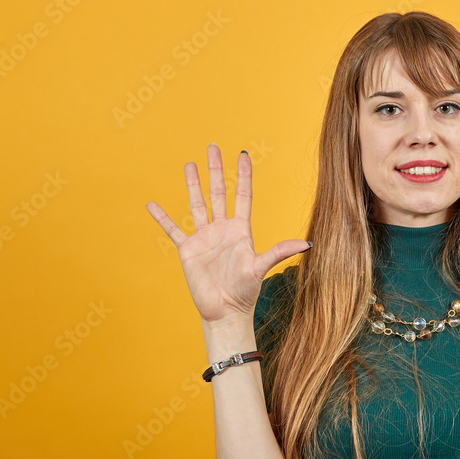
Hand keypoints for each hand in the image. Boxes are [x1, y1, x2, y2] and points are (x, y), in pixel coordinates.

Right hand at [145, 144, 310, 324]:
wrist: (225, 312)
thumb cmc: (245, 291)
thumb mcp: (261, 267)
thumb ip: (279, 251)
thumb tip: (307, 244)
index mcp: (241, 230)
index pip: (242, 195)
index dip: (242, 174)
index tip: (242, 154)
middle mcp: (222, 230)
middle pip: (218, 192)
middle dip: (216, 169)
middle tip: (213, 146)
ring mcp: (204, 238)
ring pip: (197, 204)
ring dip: (193, 185)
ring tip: (189, 164)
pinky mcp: (188, 250)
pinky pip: (173, 230)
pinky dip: (162, 218)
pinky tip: (152, 204)